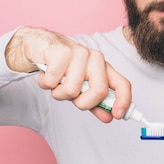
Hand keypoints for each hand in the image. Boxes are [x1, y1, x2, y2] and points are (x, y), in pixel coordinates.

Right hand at [5, 26, 131, 122]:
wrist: (39, 46)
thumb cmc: (62, 67)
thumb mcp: (80, 87)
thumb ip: (95, 102)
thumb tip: (109, 116)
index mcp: (103, 67)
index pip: (122, 84)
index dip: (124, 101)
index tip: (117, 116)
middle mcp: (95, 58)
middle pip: (99, 91)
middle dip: (83, 103)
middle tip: (71, 97)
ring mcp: (79, 53)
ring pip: (72, 90)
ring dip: (58, 93)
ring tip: (55, 81)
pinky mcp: (60, 52)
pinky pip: (52, 82)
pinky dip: (45, 83)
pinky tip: (46, 73)